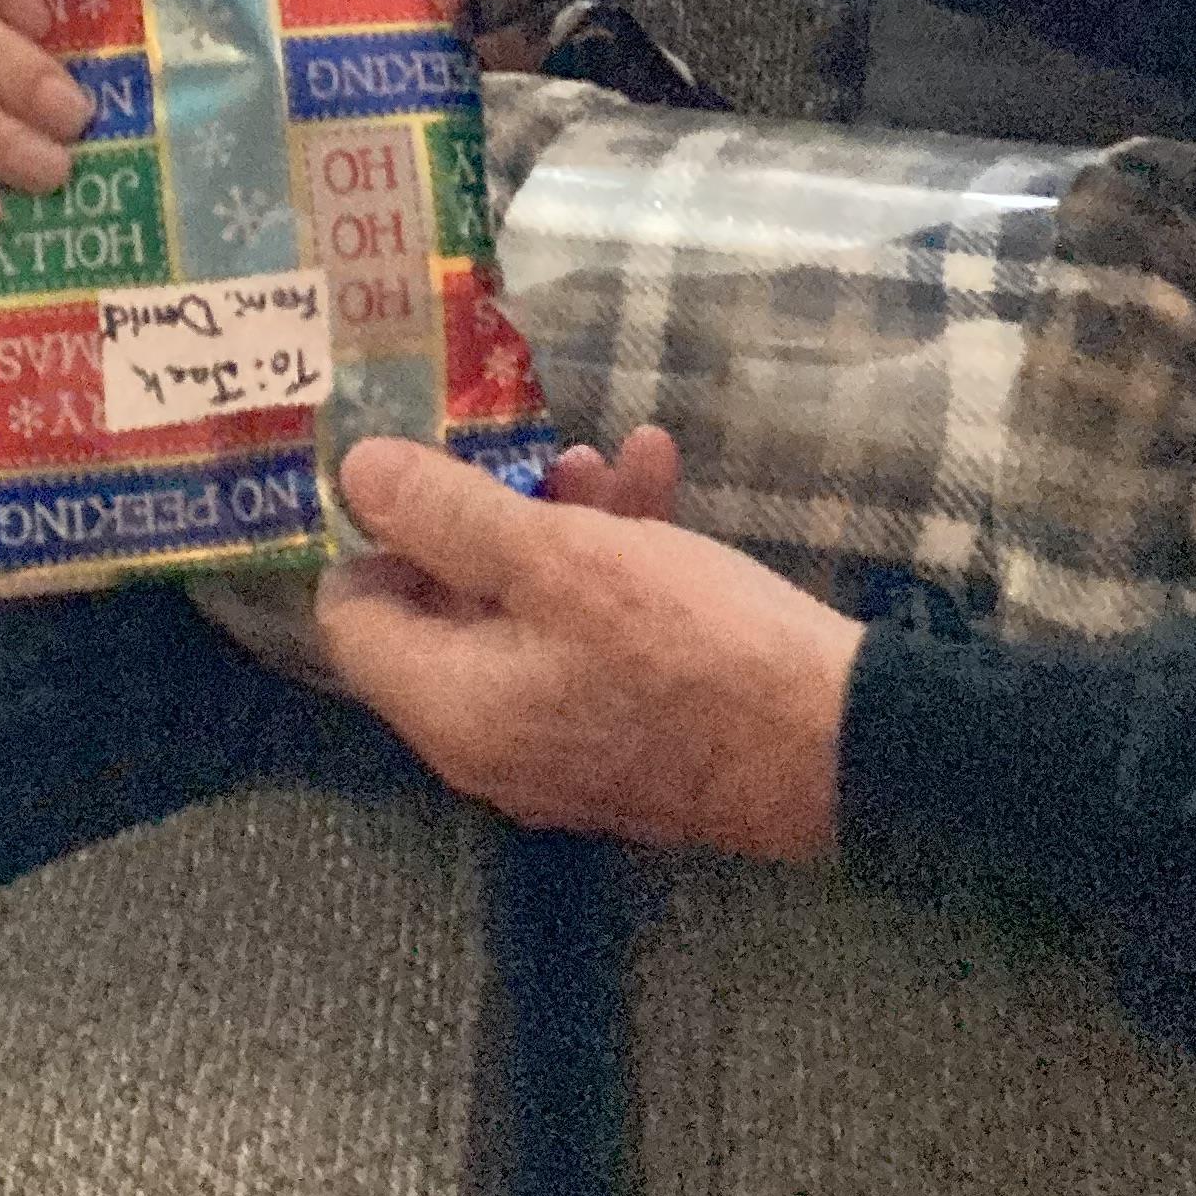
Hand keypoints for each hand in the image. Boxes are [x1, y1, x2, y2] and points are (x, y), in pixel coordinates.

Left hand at [311, 434, 860, 863]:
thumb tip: (354, 474)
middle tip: (527, 446)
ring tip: (609, 453)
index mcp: (452, 710)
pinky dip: (614, 568)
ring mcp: (563, 750)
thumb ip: (447, 515)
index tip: (411, 467)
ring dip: (564, 525)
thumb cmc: (688, 647)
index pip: (354, 620)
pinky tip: (659, 477)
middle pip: (447, 609)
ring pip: (531, 613)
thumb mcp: (560, 557)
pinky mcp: (630, 740)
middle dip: (488, 513)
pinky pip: (590, 644)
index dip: (373, 535)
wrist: (841, 749)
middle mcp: (491, 746)